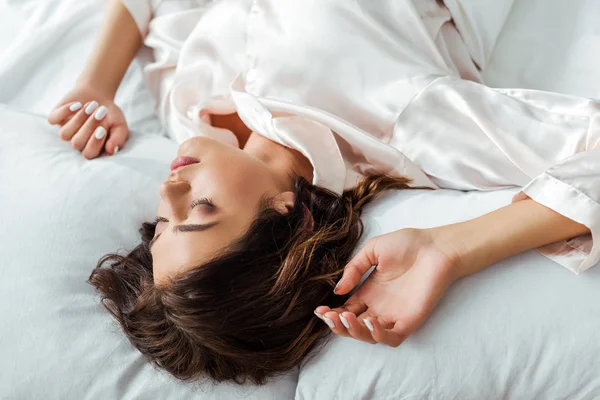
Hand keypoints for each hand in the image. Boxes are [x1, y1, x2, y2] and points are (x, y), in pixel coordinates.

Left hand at [48, 82, 128, 158]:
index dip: (94, 143)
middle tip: (101, 112)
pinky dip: (65, 111)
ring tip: (92, 105)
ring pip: (65, 133)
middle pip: (77, 143)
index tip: (103, 128)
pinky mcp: (56, 118)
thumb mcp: (120, 126)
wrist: (99, 96)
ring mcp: (66, 131)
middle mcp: (77, 142)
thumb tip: (111, 151)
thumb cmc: (110, 115)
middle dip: (89, 127)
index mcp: (92, 148)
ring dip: (79, 119)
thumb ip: (118, 138)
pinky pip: (53, 119)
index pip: (89, 154)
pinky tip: (78, 104)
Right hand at [314, 228, 458, 346]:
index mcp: (368, 292)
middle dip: (337, 325)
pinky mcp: (409, 320)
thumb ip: (354, 270)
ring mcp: (394, 315)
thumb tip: (338, 290)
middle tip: (328, 315)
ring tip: (345, 317)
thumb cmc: (407, 244)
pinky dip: (378, 335)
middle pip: (353, 326)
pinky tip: (370, 322)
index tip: (319, 309)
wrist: (435, 246)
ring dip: (353, 331)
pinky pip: (391, 337)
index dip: (331, 313)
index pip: (345, 310)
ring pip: (369, 336)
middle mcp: (379, 307)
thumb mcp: (372, 251)